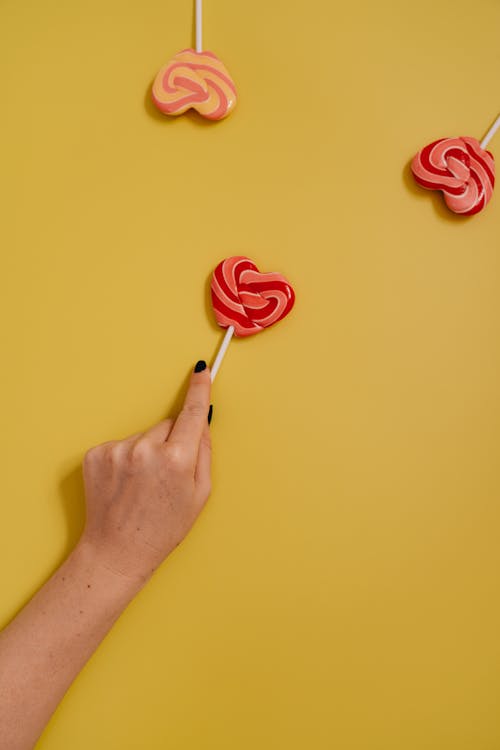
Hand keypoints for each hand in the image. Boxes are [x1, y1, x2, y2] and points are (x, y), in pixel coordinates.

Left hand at [80, 361, 211, 582]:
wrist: (117, 551)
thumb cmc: (163, 528)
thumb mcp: (200, 494)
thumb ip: (204, 452)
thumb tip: (201, 421)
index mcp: (176, 459)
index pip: (191, 413)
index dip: (199, 390)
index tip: (201, 371)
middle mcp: (145, 449)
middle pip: (167, 426)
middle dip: (171, 442)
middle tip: (166, 475)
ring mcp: (117, 450)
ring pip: (143, 435)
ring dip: (146, 451)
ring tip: (141, 484)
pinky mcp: (96, 454)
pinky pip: (121, 444)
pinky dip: (125, 458)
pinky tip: (124, 483)